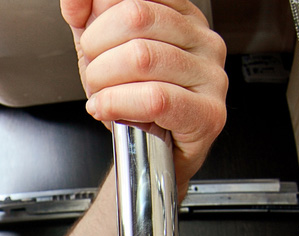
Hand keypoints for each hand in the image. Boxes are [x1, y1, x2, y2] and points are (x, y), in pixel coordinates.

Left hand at [61, 0, 226, 190]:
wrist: (150, 157)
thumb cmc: (132, 101)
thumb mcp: (102, 50)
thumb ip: (87, 17)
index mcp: (181, 15)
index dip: (101, 16)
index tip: (90, 41)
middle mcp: (202, 40)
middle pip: (136, 17)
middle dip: (98, 48)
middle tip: (94, 72)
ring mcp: (211, 76)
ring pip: (142, 57)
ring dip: (103, 80)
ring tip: (102, 95)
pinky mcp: (208, 113)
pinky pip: (154, 98)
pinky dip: (117, 103)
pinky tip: (106, 108)